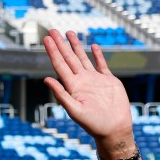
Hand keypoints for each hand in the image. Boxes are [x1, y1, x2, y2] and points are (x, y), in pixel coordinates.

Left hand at [42, 30, 133, 152]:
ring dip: (75, 46)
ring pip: (83, 58)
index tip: (46, 39)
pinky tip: (93, 46)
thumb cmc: (93, 124)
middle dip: (60, 44)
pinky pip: (101, 65)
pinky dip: (97, 55)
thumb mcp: (74, 110)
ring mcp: (95, 79)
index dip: (53, 51)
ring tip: (68, 33)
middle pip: (68, 58)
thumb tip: (46, 79)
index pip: (59, 64)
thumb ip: (61, 94)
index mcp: (72, 86)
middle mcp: (81, 80)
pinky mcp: (109, 81)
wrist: (114, 129)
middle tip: (51, 30)